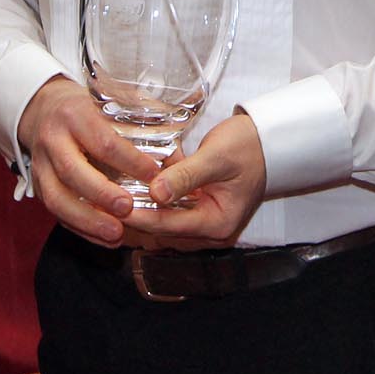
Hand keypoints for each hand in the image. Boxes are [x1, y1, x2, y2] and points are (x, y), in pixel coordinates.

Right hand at [17, 76, 162, 246]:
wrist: (44, 109)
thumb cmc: (87, 107)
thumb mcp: (110, 102)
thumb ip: (141, 123)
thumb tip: (178, 157)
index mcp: (75, 114)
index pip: (102, 141)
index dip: (129, 161)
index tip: (153, 175)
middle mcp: (53, 139)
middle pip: (73, 171)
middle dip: (102, 194)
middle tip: (129, 209)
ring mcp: (41, 165)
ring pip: (57, 198)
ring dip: (87, 220)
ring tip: (116, 234)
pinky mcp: (37, 186)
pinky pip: (55, 212)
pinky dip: (80, 228)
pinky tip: (103, 238)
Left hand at [122, 112, 267, 248]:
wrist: (269, 141)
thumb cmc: (248, 147)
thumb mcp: (216, 157)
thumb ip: (185, 176)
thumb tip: (155, 192)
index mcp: (218, 224)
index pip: (168, 226)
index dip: (139, 216)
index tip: (114, 206)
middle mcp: (211, 231)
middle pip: (162, 232)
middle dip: (134, 219)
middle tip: (105, 205)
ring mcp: (205, 224)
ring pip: (162, 227)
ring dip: (140, 214)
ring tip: (112, 200)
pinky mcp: (199, 213)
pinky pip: (169, 216)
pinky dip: (152, 206)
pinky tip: (133, 192)